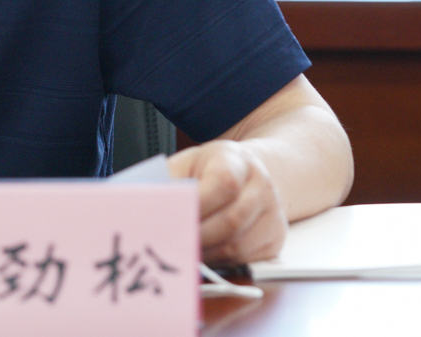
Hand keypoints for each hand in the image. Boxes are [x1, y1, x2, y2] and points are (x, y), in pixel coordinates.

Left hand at [168, 140, 286, 264]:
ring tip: (182, 251)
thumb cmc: (209, 170)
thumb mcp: (186, 164)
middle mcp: (261, 185)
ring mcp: (273, 212)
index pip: (224, 183)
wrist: (247, 173)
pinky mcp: (275, 237)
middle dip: (197, 236)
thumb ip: (169, 183)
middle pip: (232, 220)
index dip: (198, 205)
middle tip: (171, 244)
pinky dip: (220, 262)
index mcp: (237, 160)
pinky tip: (204, 254)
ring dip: (206, 253)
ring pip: (238, 245)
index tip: (172, 219)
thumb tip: (145, 207)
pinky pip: (246, 259)